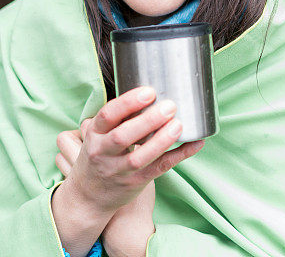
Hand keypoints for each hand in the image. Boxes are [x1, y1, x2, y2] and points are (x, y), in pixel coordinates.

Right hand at [59, 87, 194, 213]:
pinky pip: (160, 168)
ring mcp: (119, 170)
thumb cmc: (101, 154)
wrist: (89, 196)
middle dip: (148, 121)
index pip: (107, 115)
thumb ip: (117, 117)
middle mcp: (103, 152)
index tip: (149, 91)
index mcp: (95, 134)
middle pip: (123, 136)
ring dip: (161, 141)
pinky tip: (195, 144)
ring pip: (139, 157)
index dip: (128, 103)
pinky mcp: (136, 182)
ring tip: (179, 125)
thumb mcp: (99, 134)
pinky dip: (180, 155)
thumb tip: (149, 89)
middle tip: (170, 106)